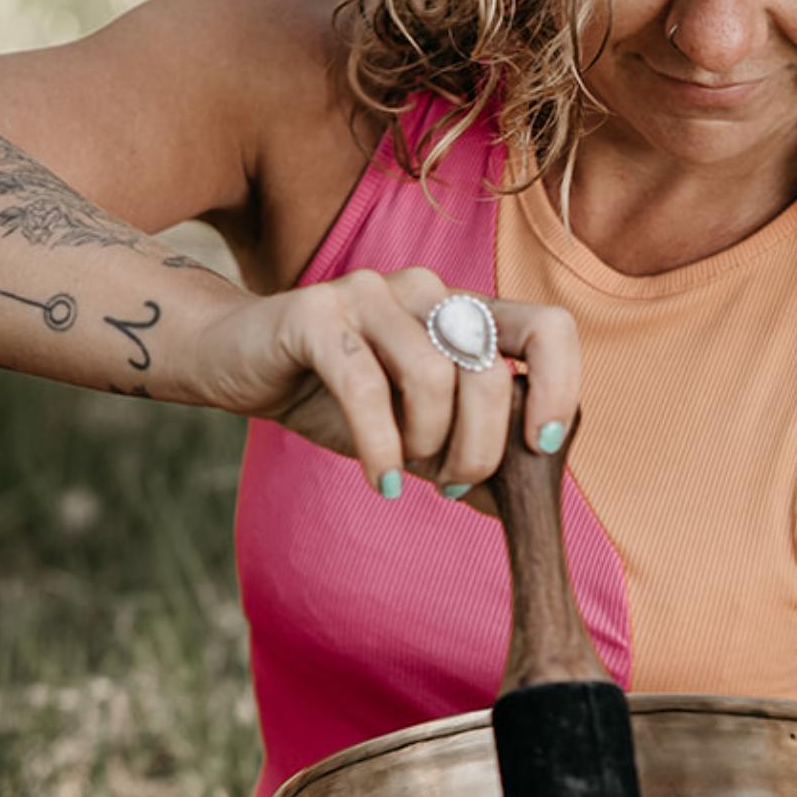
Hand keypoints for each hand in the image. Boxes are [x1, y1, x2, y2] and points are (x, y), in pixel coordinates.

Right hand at [183, 267, 580, 497]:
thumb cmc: (332, 396)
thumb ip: (461, 455)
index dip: (560, 387)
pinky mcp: (318, 313)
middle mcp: (427, 290)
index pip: (547, 328)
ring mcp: (372, 293)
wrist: (236, 363)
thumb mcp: (410, 433)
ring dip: (427, 445)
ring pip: (433, 375)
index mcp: (462, 310)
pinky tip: (380, 480)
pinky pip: (366, 386)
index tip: (542, 445)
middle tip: (452, 486)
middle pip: (487, 369)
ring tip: (406, 472)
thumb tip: (516, 506)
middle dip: (480, 447)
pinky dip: (380, 446)